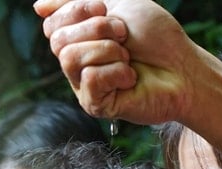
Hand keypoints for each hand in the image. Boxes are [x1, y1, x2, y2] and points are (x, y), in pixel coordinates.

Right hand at [35, 0, 200, 123]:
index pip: (52, 24)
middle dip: (96, 29)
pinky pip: (90, 80)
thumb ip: (78, 2)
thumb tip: (38, 6)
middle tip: (124, 35)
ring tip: (128, 57)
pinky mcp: (97, 105)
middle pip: (57, 41)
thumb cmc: (157, 38)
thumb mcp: (119, 3)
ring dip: (107, 50)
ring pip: (69, 59)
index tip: (105, 8)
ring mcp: (85, 86)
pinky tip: (131, 77)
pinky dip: (116, 72)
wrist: (184, 67)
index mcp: (79, 39)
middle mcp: (77, 63)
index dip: (75, 10)